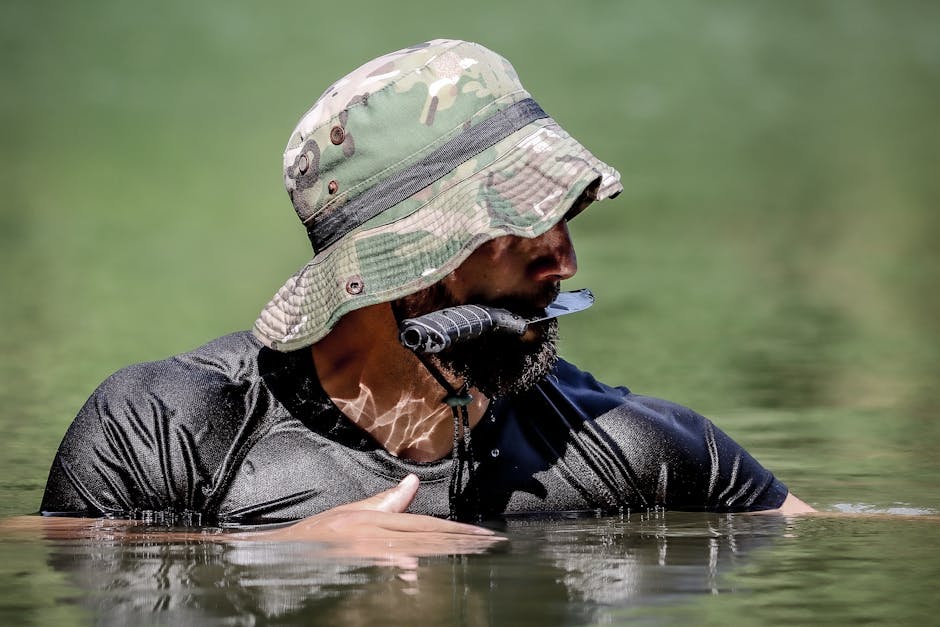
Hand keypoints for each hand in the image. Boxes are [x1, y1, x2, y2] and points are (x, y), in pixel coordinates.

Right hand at [239, 474, 505, 557]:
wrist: (277, 549)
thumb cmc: (314, 535)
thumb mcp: (352, 512)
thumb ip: (385, 500)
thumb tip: (413, 482)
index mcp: (377, 518)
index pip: (427, 522)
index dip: (458, 528)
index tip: (485, 534)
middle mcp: (374, 530)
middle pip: (426, 533)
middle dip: (460, 539)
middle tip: (491, 543)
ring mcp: (363, 546)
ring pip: (411, 545)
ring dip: (440, 549)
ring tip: (471, 552)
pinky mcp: (351, 560)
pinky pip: (378, 562)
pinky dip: (394, 563)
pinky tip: (413, 567)